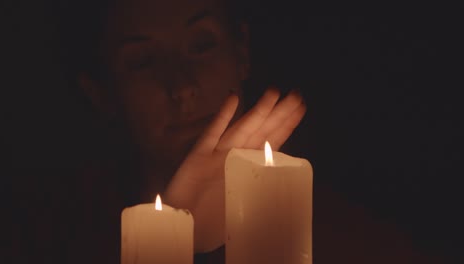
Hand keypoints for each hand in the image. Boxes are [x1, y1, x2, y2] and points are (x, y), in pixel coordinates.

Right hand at [164, 88, 305, 251]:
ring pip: (242, 129)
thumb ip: (260, 198)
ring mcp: (216, 155)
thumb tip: (288, 194)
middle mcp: (235, 157)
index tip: (301, 107)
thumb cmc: (211, 224)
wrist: (183, 228)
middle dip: (279, 113)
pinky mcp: (196, 157)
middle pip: (261, 131)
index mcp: (248, 169)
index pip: (272, 142)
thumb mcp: (245, 214)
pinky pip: (211, 134)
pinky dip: (222, 117)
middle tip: (296, 94)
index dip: (286, 124)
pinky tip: (233, 99)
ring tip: (274, 93)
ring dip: (258, 112)